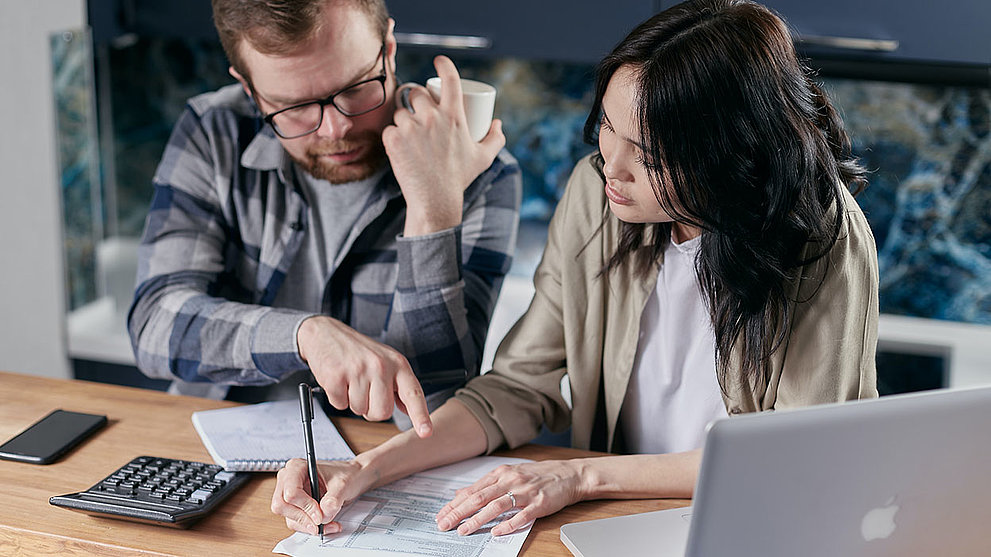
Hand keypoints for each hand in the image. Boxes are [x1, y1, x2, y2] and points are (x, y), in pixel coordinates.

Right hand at [271, 457, 369, 534]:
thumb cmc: (346, 474)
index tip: (320, 514)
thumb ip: (333, 499)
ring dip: (309, 525)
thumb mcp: (343, 484)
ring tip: (330, 524)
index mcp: (297, 467)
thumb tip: (323, 515)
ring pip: (289, 517)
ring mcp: (290, 494)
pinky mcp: (295, 507)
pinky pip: (296, 523)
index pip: (290, 492)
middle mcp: (289, 480)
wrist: (353, 478)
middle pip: (282, 506)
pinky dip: (311, 527)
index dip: (305, 506)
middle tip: (321, 523)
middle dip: (303, 518)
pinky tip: (327, 524)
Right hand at [297, 315, 431, 436]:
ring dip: (353, 402)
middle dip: (372, 409)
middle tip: (365, 390)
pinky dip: (337, 398)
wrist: (326, 333)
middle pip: (382, 412)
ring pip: (360, 410)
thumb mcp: (386, 361)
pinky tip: (339, 380)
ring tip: (351, 380)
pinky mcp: (336, 376)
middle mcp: (381, 366)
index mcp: (398, 363)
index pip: (413, 393)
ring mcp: (358, 370)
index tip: (426, 432)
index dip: (420, 416)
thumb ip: (399, 385)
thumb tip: (409, 409)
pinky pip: (340, 405)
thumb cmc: (358, 350)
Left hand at [383, 55, 505, 235]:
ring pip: (400, 112)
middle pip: (417, 93)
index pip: (450, 79)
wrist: (435, 200)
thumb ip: (495, 139)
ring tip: (410, 137)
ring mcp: (411, 128)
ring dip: (403, 120)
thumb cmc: (459, 178)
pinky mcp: (394, 139)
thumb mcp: (483, 158)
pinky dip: (393, 137)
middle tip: (418, 115)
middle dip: (416, 101)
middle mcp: (432, 117)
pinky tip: (399, 147)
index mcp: (454, 116)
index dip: (444, 64)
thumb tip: (497, 123)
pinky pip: (389, 129)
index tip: (439, 61)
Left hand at [435, 460, 586, 536]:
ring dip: (477, 519)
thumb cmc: (538, 475)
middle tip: (444, 524)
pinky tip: (496, 532)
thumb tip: (460, 494)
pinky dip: (508, 524)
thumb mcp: (509, 474)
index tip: (441, 515)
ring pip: (496, 506)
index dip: (455, 504)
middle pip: (479, 498)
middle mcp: (510, 480)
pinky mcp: (539, 503)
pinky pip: (521, 515)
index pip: (472, 491)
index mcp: (501, 473)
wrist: (569, 474)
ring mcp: (525, 492)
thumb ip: (485, 485)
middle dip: (459, 512)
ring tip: (464, 530)